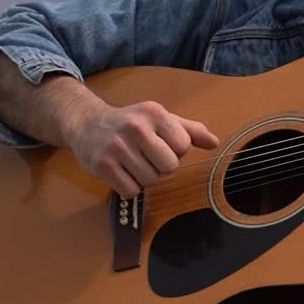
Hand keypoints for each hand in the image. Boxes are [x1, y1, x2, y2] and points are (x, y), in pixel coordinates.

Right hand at [63, 99, 218, 197]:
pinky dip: (129, 187)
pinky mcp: (102, 165)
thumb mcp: (161, 119)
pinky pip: (131, 191)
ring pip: (150, 180)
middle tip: (146, 156)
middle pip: (169, 166)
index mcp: (155, 113)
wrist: (88, 124)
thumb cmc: (132, 123)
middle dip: (161, 166)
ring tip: (133, 162)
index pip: (183, 146)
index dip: (174, 151)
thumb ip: (190, 130)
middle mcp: (136, 127)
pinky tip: (122, 172)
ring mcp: (117, 146)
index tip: (160, 144)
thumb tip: (214, 143)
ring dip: (144, 177)